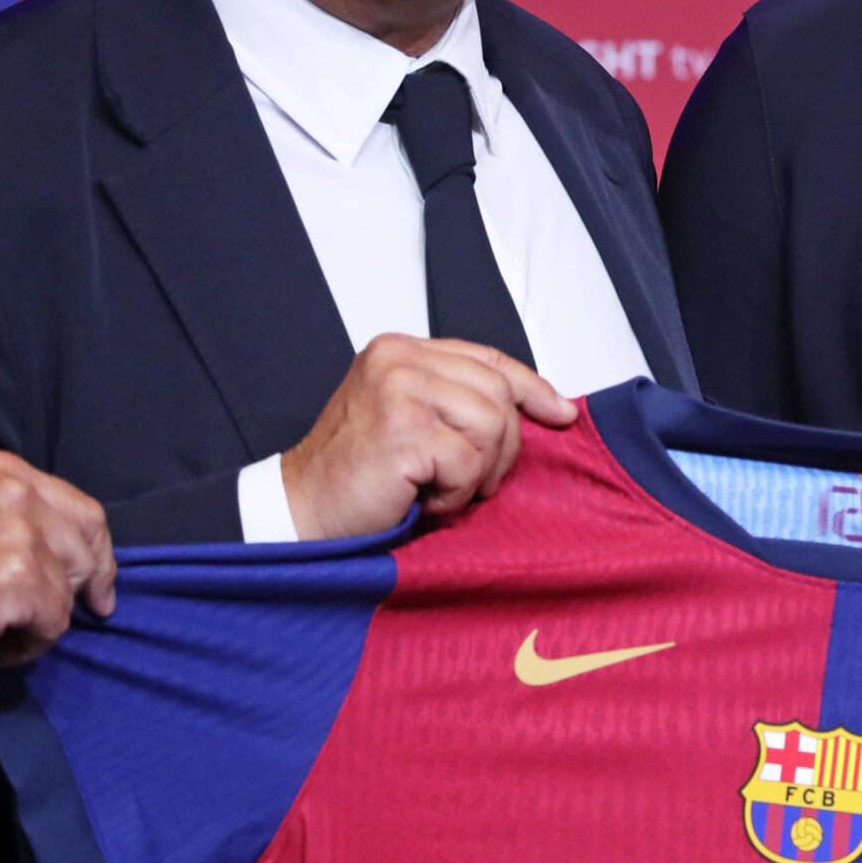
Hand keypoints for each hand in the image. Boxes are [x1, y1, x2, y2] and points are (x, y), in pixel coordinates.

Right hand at [0, 451, 116, 671]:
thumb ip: (29, 527)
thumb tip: (90, 566)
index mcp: (7, 472)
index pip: (85, 512)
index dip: (99, 555)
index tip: (100, 592)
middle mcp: (18, 492)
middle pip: (85, 550)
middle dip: (76, 592)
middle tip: (42, 623)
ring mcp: (22, 532)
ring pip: (69, 591)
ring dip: (38, 623)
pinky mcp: (22, 576)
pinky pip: (54, 623)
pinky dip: (25, 646)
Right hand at [279, 335, 575, 540]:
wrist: (300, 512)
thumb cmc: (357, 475)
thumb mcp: (408, 418)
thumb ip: (456, 398)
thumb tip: (540, 406)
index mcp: (402, 350)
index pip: (489, 359)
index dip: (532, 388)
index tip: (560, 413)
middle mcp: (399, 359)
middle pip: (499, 393)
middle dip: (502, 446)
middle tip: (470, 480)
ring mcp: (399, 390)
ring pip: (493, 424)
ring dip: (477, 471)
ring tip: (441, 487)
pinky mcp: (402, 429)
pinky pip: (469, 462)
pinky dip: (455, 492)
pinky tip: (423, 499)